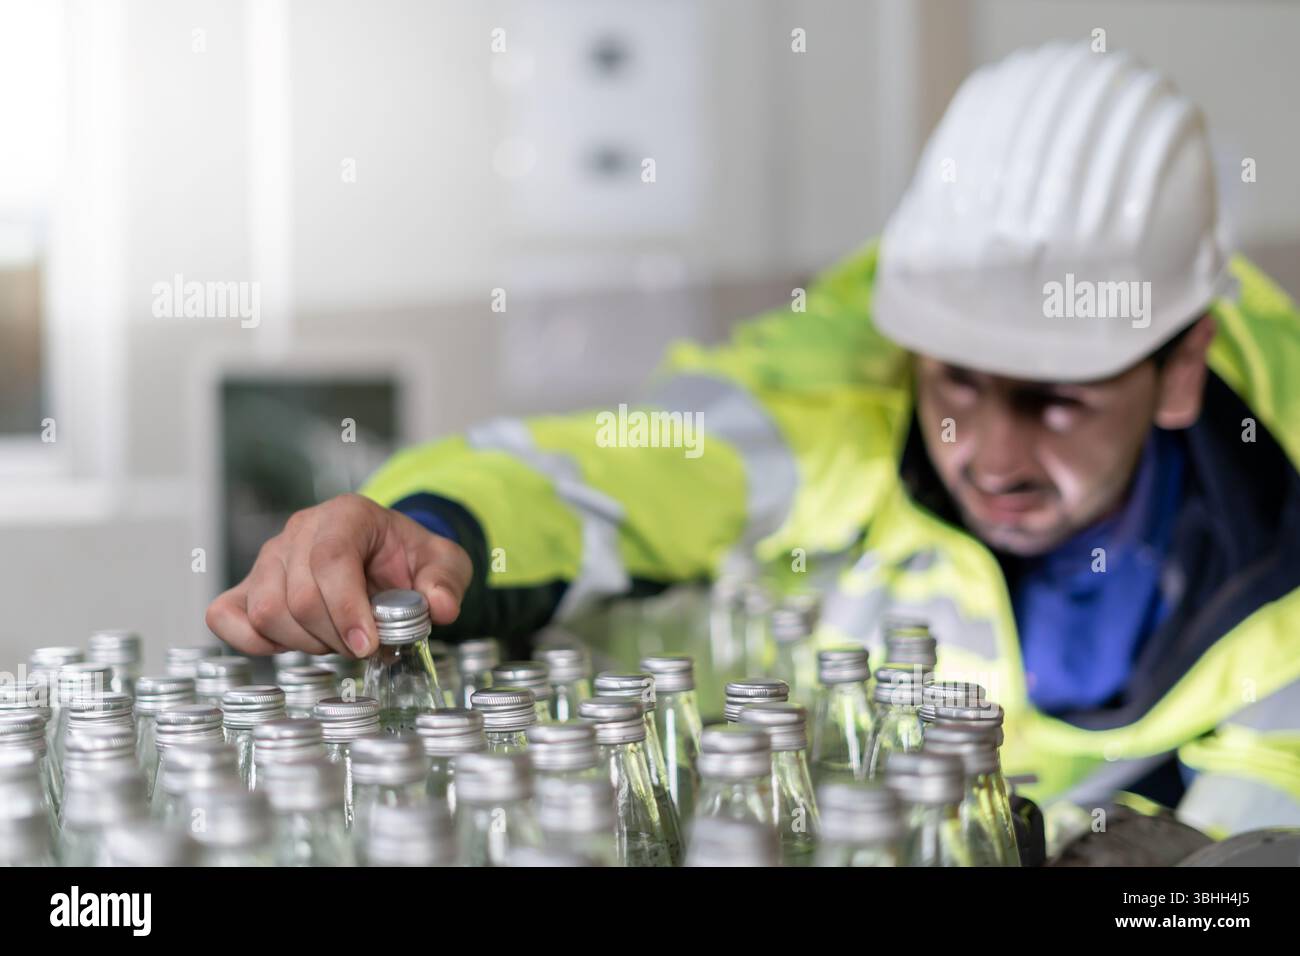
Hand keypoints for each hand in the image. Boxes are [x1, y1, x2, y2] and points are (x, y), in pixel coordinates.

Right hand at [205, 493, 470, 658]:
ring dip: (305, 643)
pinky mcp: (248, 585)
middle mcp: (300, 530)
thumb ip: (446, 582)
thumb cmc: (409, 558)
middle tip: (365, 645)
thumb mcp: (444, 563)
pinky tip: (294, 644)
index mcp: (347, 515)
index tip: (367, 644)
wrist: (386, 555)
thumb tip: (440, 608)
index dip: (346, 608)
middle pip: (299, 595)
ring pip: (266, 612)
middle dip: (335, 636)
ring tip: (337, 640)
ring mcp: (269, 557)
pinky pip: (226, 617)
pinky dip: (254, 642)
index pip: (331, 559)